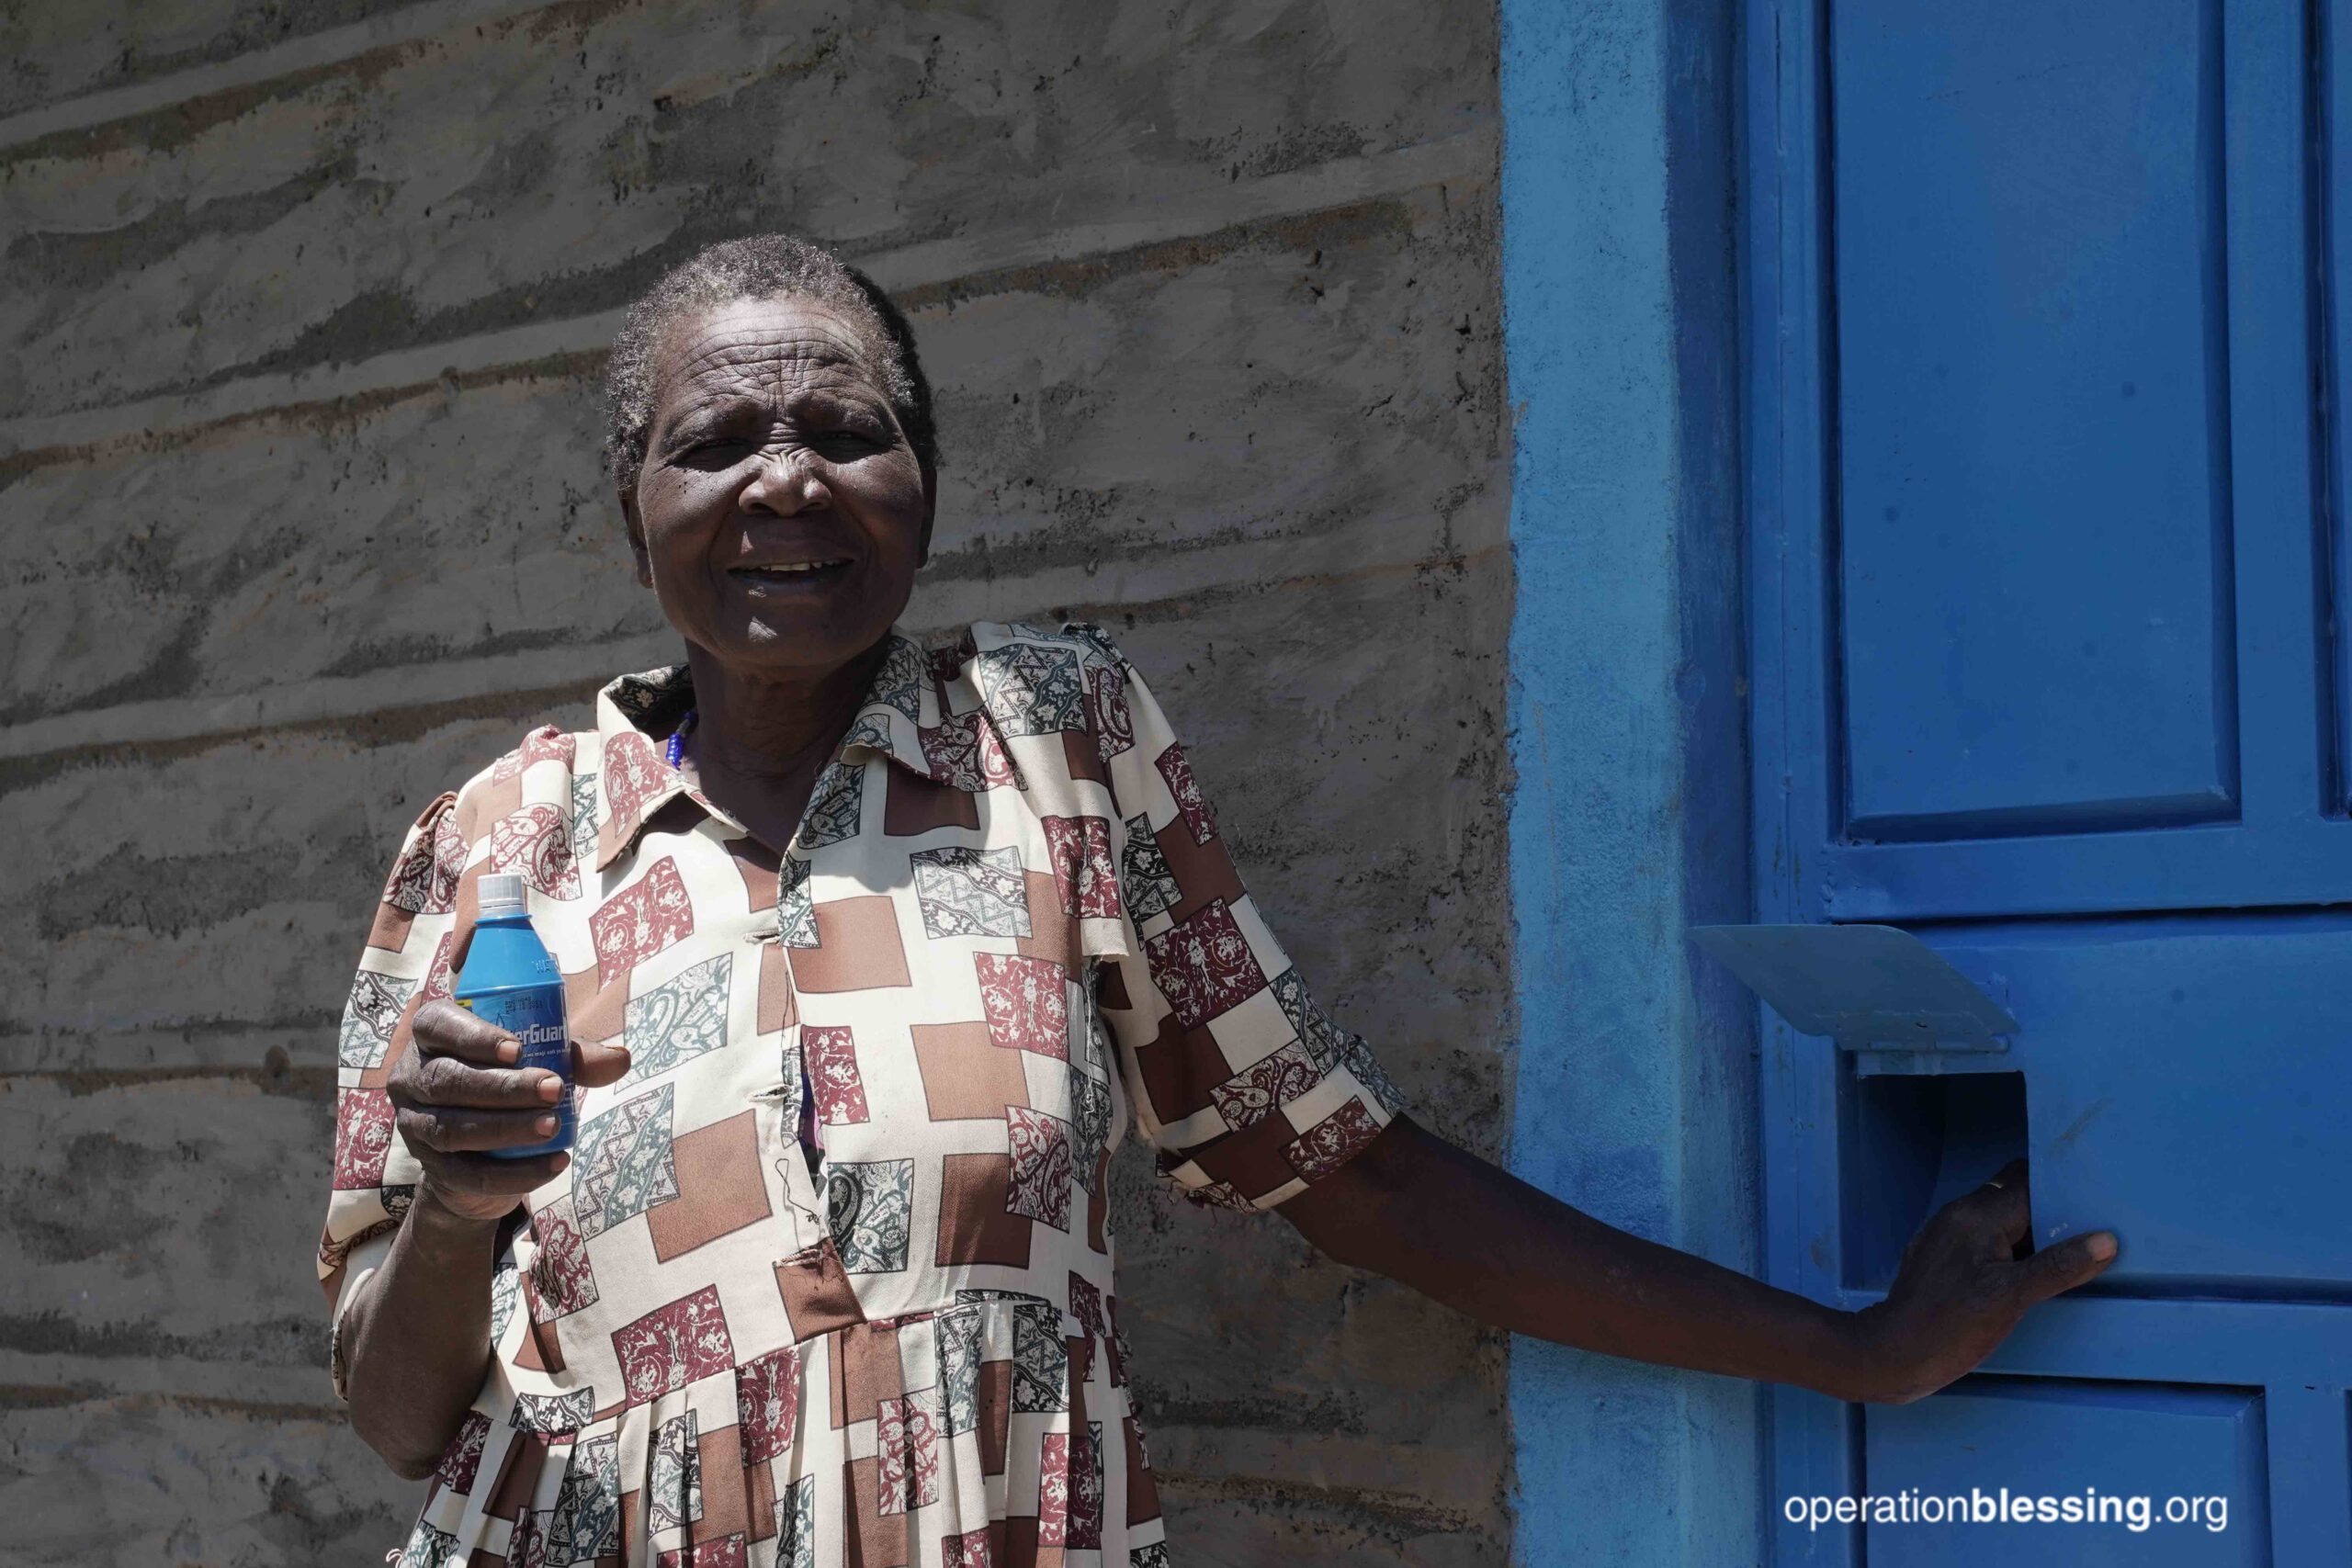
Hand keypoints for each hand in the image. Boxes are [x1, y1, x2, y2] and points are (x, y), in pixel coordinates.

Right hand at [385, 1000, 631, 1225]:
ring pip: (453, 1129)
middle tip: (554, 1089)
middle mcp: (411, 1077)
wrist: (482, 1151)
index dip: (474, 1037)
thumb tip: (622, 1058)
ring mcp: (414, 1125)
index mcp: (432, 1035)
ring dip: (507, 1128)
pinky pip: (468, 1174)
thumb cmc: (510, 1080)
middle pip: (448, 1081)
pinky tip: (554, 1164)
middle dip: (504, 1087)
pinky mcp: (431, 1168)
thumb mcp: (540, 1059)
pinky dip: (515, 1173)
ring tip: (554, 1126)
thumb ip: (575, 1057)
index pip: (438, 1025)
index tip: (519, 1049)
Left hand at [1842, 1159, 2116, 1403]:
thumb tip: (2105, 1239)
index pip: (2027, 1181)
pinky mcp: (1944, 1259)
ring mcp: (1948, 1237)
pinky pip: (1987, 1242)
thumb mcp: (2012, 1298)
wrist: (1890, 1355)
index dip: (2062, 1188)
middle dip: (2051, 1211)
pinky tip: (2032, 1276)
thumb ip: (2059, 1266)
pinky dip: (2012, 1252)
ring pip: (2001, 1221)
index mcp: (1977, 1215)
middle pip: (2015, 1197)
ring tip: (2071, 1256)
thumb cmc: (1949, 1326)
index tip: (2097, 1201)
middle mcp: (1960, 1216)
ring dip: (2033, 1234)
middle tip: (2091, 1232)